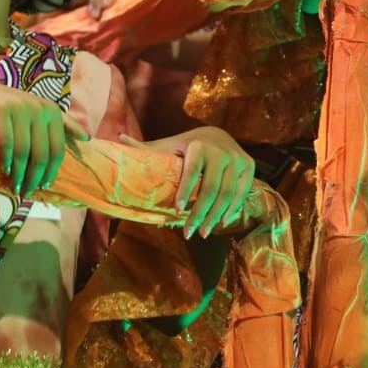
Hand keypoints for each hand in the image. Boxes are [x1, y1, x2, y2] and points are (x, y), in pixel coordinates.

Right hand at [0, 81, 89, 195]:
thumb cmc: (8, 109)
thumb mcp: (37, 112)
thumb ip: (62, 123)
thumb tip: (88, 137)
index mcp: (51, 110)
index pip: (57, 149)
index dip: (51, 171)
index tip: (43, 187)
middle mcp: (38, 107)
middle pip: (41, 153)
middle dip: (34, 178)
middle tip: (26, 193)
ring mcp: (18, 107)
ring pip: (24, 151)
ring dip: (19, 174)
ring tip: (14, 188)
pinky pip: (7, 142)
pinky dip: (6, 160)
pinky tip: (4, 170)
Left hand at [130, 125, 254, 238]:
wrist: (218, 135)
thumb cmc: (186, 145)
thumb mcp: (167, 145)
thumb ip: (145, 147)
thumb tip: (117, 138)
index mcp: (199, 145)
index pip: (191, 172)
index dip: (185, 191)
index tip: (177, 210)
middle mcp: (221, 151)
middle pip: (211, 189)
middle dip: (200, 213)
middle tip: (188, 232)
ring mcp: (238, 160)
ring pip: (227, 195)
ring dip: (214, 217)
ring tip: (201, 232)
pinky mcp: (249, 168)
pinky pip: (241, 194)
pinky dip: (231, 210)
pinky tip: (220, 223)